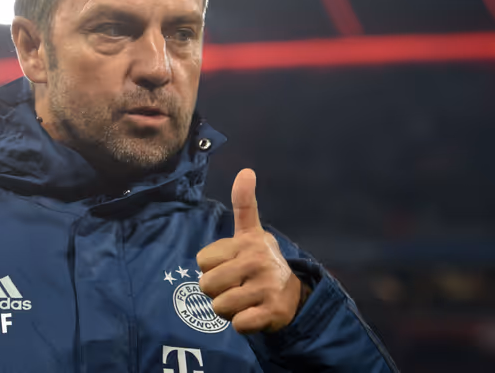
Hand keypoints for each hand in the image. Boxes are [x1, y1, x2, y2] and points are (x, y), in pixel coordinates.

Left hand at [196, 169, 301, 333]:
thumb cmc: (258, 260)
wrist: (292, 294)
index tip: (230, 263)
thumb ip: (244, 203)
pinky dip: (241, 323)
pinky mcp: (273, 312)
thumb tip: (246, 170)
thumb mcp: (250, 231)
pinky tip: (254, 312)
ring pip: (220, 307)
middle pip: (207, 285)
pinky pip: (238, 324)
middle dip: (216, 290)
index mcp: (248, 241)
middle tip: (235, 285)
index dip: (211, 267)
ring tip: (244, 298)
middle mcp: (258, 261)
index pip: (202, 260)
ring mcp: (267, 287)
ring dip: (228, 309)